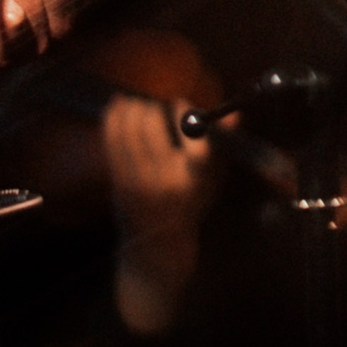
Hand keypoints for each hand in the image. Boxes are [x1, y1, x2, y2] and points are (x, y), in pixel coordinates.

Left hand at [103, 92, 209, 232]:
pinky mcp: (121, 183)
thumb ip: (218, 146)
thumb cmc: (190, 204)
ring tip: (133, 102)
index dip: (184, 113)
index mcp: (195, 179)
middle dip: (149, 107)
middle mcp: (167, 180)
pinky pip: (112, 142)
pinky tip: (116, 106)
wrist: (160, 244)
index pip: (193, 137)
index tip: (178, 102)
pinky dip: (112, 118)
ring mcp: (140, 182)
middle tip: (151, 102)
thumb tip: (234, 115)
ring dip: (129, 109)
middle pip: (151, 128)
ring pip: (129, 131)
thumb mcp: (210, 180)